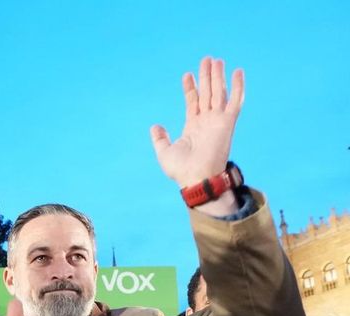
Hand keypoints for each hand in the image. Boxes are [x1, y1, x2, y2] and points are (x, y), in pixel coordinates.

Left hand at [150, 57, 244, 189]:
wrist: (195, 178)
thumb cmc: (181, 170)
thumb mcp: (164, 152)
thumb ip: (160, 138)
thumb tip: (155, 126)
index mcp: (193, 127)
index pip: (193, 102)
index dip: (190, 88)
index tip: (187, 74)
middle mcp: (207, 122)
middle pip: (207, 93)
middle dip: (206, 76)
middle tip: (206, 59)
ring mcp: (218, 121)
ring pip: (219, 93)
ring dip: (218, 77)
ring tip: (216, 60)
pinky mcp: (227, 123)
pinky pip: (235, 101)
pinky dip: (238, 87)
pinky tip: (238, 72)